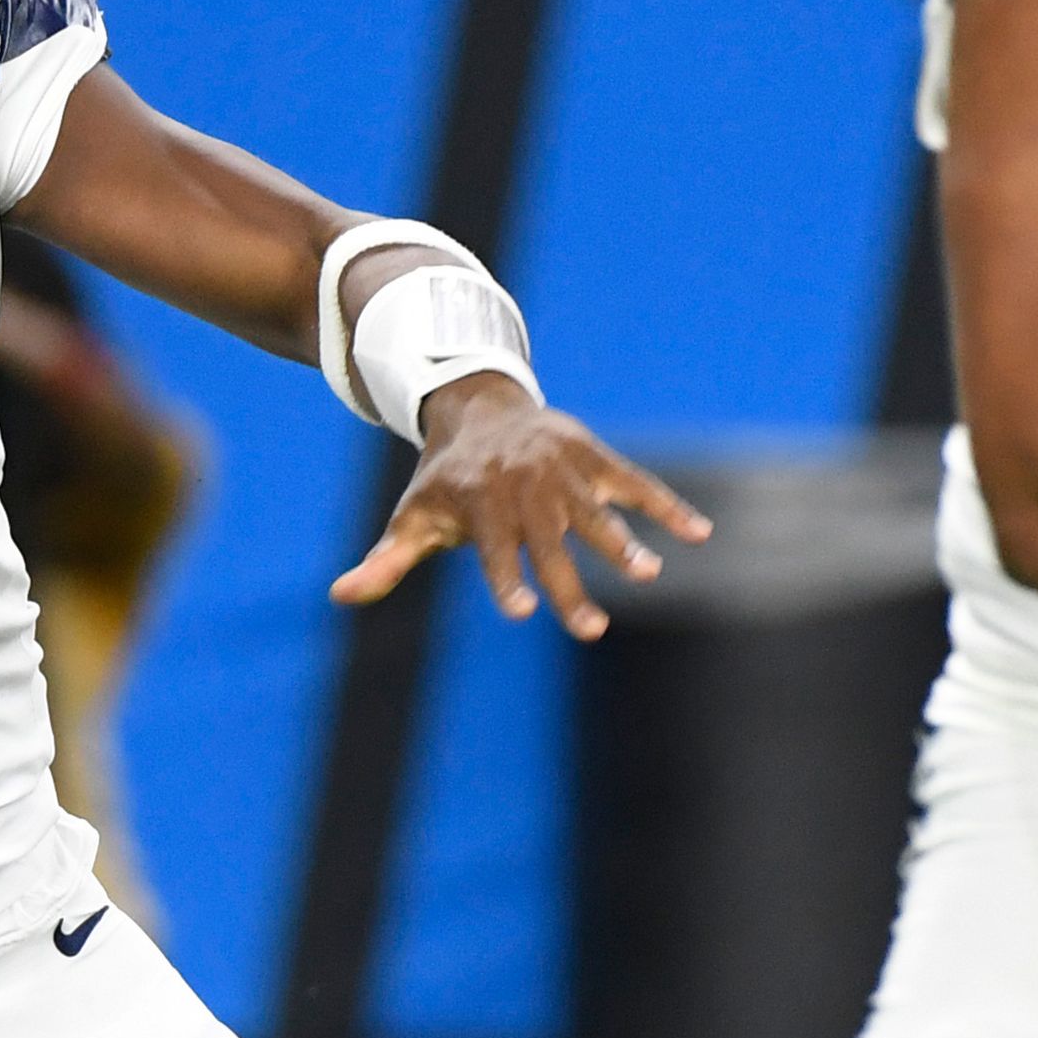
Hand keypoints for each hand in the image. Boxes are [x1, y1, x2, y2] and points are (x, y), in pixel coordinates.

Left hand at [331, 376, 710, 640]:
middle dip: (568, 584)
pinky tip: (698, 533)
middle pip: (549, 541)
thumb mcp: (412, 516)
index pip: (494, 549)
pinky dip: (666, 506)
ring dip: (621, 542)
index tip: (520, 612)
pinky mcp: (593, 456)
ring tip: (647, 574)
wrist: (478, 407)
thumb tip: (339, 596)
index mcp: (480, 502)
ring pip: (595, 511)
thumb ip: (385, 561)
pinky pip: (634, 482)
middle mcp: (523, 486)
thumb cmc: (444, 480)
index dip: (504, 579)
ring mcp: (562, 468)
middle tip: (589, 630)